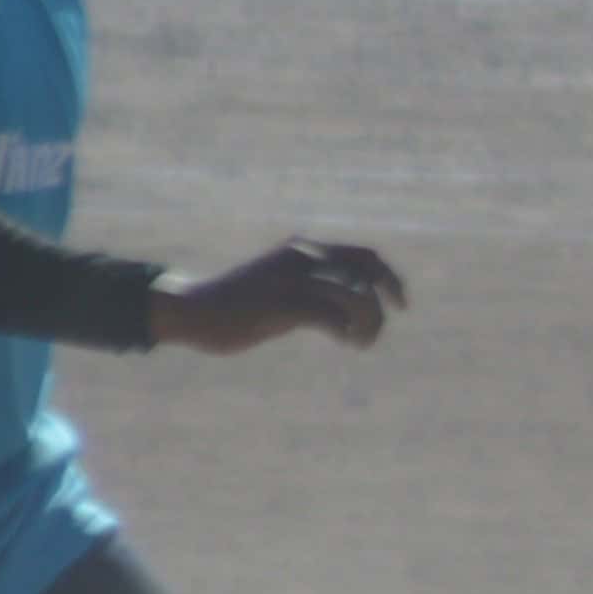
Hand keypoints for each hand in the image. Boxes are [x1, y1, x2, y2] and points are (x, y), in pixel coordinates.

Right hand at [154, 236, 408, 352]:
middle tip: (377, 332)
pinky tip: (344, 342)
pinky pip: (334, 317)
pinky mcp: (284, 305)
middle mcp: (304, 258)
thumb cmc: (236, 304)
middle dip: (387, 300)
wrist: (192, 309)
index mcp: (305, 250)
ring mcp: (295, 281)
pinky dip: (348, 332)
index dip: (390, 279)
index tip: (400, 304)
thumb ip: (309, 289)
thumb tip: (344, 309)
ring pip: (357, 297)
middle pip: (369, 273)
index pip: (365, 257)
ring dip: (369, 324)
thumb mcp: (278, 287)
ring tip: (358, 342)